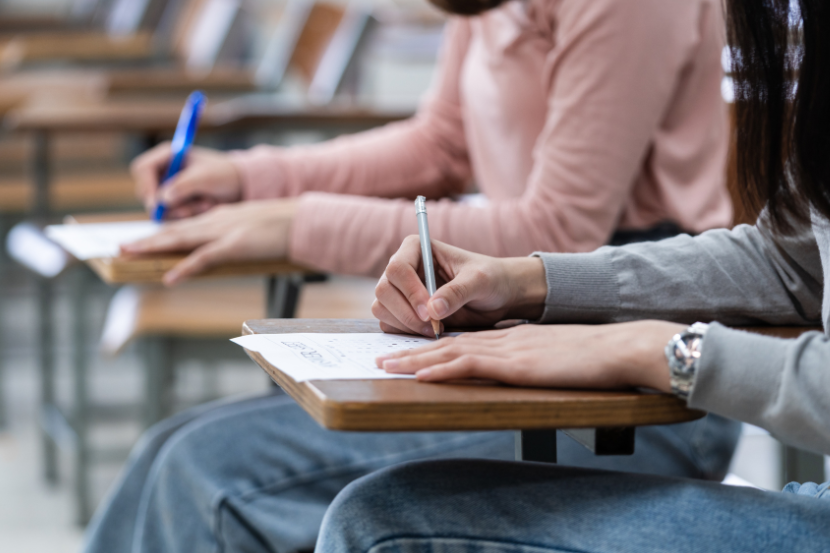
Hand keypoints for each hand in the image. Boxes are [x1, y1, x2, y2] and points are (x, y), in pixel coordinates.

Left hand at [121, 199, 296, 284]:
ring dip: (153, 247)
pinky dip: (185, 268)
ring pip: (180, 239)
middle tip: (121, 247)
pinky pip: (204, 258)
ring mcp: (224, 232)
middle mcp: (217, 221)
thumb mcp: (253, 228)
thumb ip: (235, 234)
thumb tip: (224, 247)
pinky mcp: (235, 245)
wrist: (302, 220)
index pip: (184, 226)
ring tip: (130, 253)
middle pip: (174, 231)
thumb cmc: (284, 226)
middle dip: (147, 240)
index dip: (161, 234)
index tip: (143, 241)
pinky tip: (169, 277)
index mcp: (221, 217)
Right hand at [131, 143, 242, 218]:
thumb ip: (183, 185)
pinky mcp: (176, 204)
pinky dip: (188, 215)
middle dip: (167, 205)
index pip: (143, 168)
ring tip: (206, 204)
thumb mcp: (206, 177)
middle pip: (146, 192)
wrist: (242, 186)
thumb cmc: (225, 174)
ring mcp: (169, 189)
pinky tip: (205, 207)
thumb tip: (162, 199)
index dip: (146, 185)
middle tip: (187, 210)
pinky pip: (171, 216)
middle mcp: (165, 172)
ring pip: (159, 208)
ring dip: (182, 210)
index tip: (157, 202)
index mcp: (168, 155)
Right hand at [373, 236, 546, 336]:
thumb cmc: (490, 278)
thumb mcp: (480, 281)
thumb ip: (458, 292)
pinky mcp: (402, 311)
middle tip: (432, 326)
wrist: (496, 296)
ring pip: (382, 308)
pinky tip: (430, 331)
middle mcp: (403, 268)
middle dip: (406, 312)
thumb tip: (433, 309)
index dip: (410, 292)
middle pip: (384, 290)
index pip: (397, 268)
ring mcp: (400, 290)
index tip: (430, 312)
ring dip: (404, 324)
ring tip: (434, 329)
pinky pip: (389, 324)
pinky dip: (404, 332)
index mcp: (416, 248)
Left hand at [378, 320, 683, 391]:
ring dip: (415, 360)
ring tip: (387, 365)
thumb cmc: (592, 356)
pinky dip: (442, 369)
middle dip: (411, 351)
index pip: (462, 341)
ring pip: (450, 352)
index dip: (431, 346)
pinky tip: (421, 374)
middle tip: (382, 358)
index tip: (408, 353)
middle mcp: (502, 340)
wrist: (617, 347)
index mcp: (510, 338)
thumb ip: (532, 360)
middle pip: (447, 344)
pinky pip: (470, 366)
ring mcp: (507, 350)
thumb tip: (518, 369)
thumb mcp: (553, 356)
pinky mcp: (515, 364)